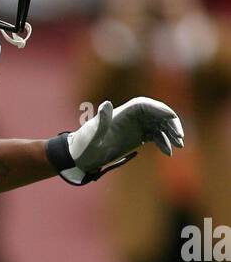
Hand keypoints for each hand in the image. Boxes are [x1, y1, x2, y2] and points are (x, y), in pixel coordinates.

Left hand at [69, 98, 183, 173]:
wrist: (81, 157)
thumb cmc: (84, 146)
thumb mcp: (92, 136)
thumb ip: (101, 121)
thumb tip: (106, 104)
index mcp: (123, 112)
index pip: (146, 105)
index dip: (160, 109)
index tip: (172, 117)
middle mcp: (132, 117)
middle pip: (157, 114)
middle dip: (171, 124)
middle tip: (180, 137)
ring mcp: (137, 126)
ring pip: (160, 125)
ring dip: (171, 134)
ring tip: (179, 146)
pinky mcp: (138, 137)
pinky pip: (156, 136)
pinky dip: (164, 142)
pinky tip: (168, 152)